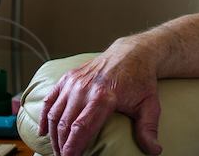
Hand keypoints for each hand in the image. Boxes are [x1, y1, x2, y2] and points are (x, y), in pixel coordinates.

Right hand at [39, 38, 162, 155]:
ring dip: (53, 135)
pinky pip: (51, 99)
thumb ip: (148, 129)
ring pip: (55, 113)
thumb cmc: (140, 80)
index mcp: (104, 96)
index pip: (81, 127)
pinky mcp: (69, 77)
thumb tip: (154, 150)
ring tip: (58, 150)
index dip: (73, 147)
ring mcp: (75, 82)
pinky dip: (45, 116)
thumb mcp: (149, 105)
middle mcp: (85, 88)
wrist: (132, 53)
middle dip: (62, 146)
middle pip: (65, 124)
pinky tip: (44, 132)